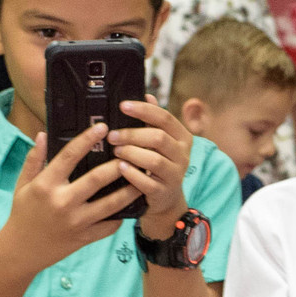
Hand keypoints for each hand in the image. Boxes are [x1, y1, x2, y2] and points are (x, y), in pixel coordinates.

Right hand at [0, 122, 149, 278]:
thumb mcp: (23, 184)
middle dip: (118, 164)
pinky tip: (132, 203)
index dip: (87, 139)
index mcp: (46, 185)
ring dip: (130, 189)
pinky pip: (110, 225)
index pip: (69, 155)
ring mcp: (76, 222)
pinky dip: (122, 215)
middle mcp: (63, 202)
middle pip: (97, 179)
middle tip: (132, 152)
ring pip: (112, 204)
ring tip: (142, 176)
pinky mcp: (85, 238)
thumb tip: (43, 134)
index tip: (102, 127)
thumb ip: (34, 159)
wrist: (21, 251)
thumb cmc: (22, 213)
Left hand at [110, 96, 197, 238]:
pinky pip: (147, 182)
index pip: (165, 118)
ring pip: (154, 159)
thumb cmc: (158, 165)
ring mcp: (175, 175)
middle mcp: (183, 155)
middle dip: (132, 134)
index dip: (143, 110)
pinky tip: (120, 168)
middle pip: (158, 138)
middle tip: (112, 135)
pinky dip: (132, 174)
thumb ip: (154, 121)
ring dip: (131, 153)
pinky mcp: (164, 192)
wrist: (165, 200)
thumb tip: (147, 96)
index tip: (123, 106)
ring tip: (116, 151)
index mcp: (182, 137)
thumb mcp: (160, 142)